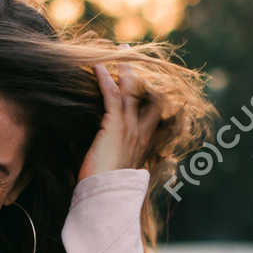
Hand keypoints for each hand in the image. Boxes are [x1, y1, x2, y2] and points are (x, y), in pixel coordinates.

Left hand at [80, 46, 162, 180]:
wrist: (106, 199)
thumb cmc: (109, 190)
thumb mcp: (119, 172)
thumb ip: (120, 160)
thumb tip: (112, 156)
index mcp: (143, 144)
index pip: (152, 115)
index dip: (152, 97)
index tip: (149, 84)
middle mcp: (140, 134)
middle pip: (147, 97)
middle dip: (142, 76)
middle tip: (134, 58)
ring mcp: (129, 129)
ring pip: (131, 92)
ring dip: (125, 71)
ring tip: (120, 53)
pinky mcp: (114, 127)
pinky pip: (112, 97)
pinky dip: (106, 80)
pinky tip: (99, 68)